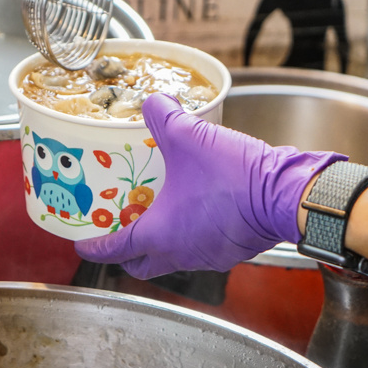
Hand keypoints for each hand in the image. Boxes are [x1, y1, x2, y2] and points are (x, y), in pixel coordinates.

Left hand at [74, 93, 345, 278]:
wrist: (285, 194)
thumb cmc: (235, 177)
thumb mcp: (189, 136)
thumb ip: (164, 116)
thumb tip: (153, 102)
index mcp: (161, 234)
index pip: (116, 250)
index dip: (94, 247)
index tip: (82, 244)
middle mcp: (181, 253)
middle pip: (142, 265)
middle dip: (126, 254)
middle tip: (118, 231)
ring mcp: (209, 256)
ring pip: (173, 258)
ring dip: (161, 243)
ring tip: (158, 215)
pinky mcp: (232, 251)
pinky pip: (201, 250)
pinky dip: (190, 237)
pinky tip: (196, 211)